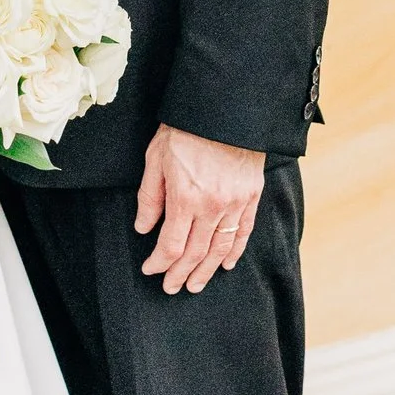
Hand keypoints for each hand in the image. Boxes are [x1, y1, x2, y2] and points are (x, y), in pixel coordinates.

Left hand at [136, 126, 265, 295]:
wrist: (225, 107)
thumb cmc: (186, 128)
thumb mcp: (156, 158)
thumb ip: (150, 197)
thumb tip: (143, 227)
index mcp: (185, 198)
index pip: (171, 246)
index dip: (159, 263)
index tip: (150, 270)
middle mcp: (212, 207)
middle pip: (194, 253)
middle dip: (180, 274)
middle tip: (171, 287)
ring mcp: (235, 203)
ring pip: (220, 249)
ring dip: (206, 271)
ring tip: (195, 285)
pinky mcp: (251, 196)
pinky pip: (244, 232)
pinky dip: (234, 252)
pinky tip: (225, 264)